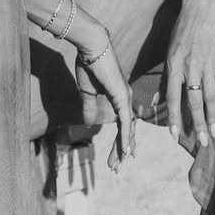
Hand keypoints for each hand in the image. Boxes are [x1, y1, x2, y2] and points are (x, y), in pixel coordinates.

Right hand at [74, 28, 134, 173]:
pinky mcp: (122, 97)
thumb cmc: (89, 65)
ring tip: (119, 164)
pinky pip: (125, 122)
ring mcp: (126, 98)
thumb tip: (89, 122)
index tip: (120, 156)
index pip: (122, 124)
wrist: (91, 47)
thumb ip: (89, 107)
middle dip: (121, 150)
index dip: (120, 141)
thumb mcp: (87, 91)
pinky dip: (126, 137)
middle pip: (127, 130)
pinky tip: (126, 151)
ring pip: (127, 129)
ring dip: (123, 148)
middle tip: (116, 168)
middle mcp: (126, 99)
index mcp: (118, 97)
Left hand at [165, 0, 214, 147]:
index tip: (176, 135)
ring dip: (213, 116)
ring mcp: (208, 62)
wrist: (202, 5)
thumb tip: (160, 98)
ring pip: (211, 95)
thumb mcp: (169, 50)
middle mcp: (190, 66)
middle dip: (196, 124)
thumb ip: (168, 75)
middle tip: (200, 143)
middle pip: (193, 101)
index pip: (173, 97)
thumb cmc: (183, 28)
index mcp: (174, 65)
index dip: (174, 117)